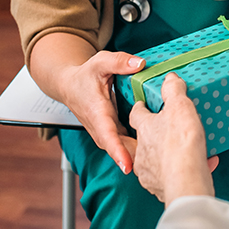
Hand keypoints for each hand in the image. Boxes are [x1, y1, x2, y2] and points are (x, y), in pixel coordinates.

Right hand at [55, 50, 144, 174]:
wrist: (69, 86)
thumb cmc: (84, 75)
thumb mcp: (101, 62)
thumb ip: (119, 62)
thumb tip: (139, 64)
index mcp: (97, 112)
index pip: (107, 136)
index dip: (117, 151)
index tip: (127, 166)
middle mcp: (100, 127)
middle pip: (117, 147)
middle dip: (133, 157)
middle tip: (156, 163)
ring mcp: (104, 132)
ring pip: (121, 147)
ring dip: (136, 153)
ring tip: (158, 157)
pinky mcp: (110, 131)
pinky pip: (123, 142)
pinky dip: (136, 145)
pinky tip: (154, 144)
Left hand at [130, 73, 217, 202]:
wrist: (185, 180)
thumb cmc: (181, 142)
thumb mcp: (180, 107)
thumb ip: (174, 90)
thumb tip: (169, 78)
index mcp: (145, 128)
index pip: (136, 114)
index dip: (140, 107)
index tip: (143, 104)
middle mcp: (141, 151)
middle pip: (143, 139)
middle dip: (153, 135)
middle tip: (166, 129)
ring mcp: (148, 172)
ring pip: (155, 161)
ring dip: (168, 155)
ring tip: (185, 151)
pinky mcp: (159, 189)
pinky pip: (169, 178)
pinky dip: (182, 171)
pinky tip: (201, 166)